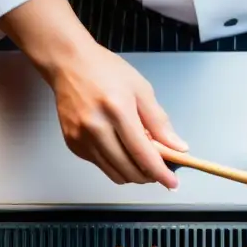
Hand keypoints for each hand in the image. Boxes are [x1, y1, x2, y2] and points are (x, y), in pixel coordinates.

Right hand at [0, 0, 186, 187]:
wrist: (69, 63)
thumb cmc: (104, 71)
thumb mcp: (140, 89)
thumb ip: (159, 121)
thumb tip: (177, 147)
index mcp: (117, 110)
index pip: (142, 153)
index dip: (160, 172)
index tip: (172, 182)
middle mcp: (96, 127)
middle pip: (128, 170)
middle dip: (148, 176)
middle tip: (158, 169)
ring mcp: (81, 138)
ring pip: (114, 174)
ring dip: (132, 173)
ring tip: (140, 158)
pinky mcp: (73, 144)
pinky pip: (100, 165)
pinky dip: (115, 164)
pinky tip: (120, 148)